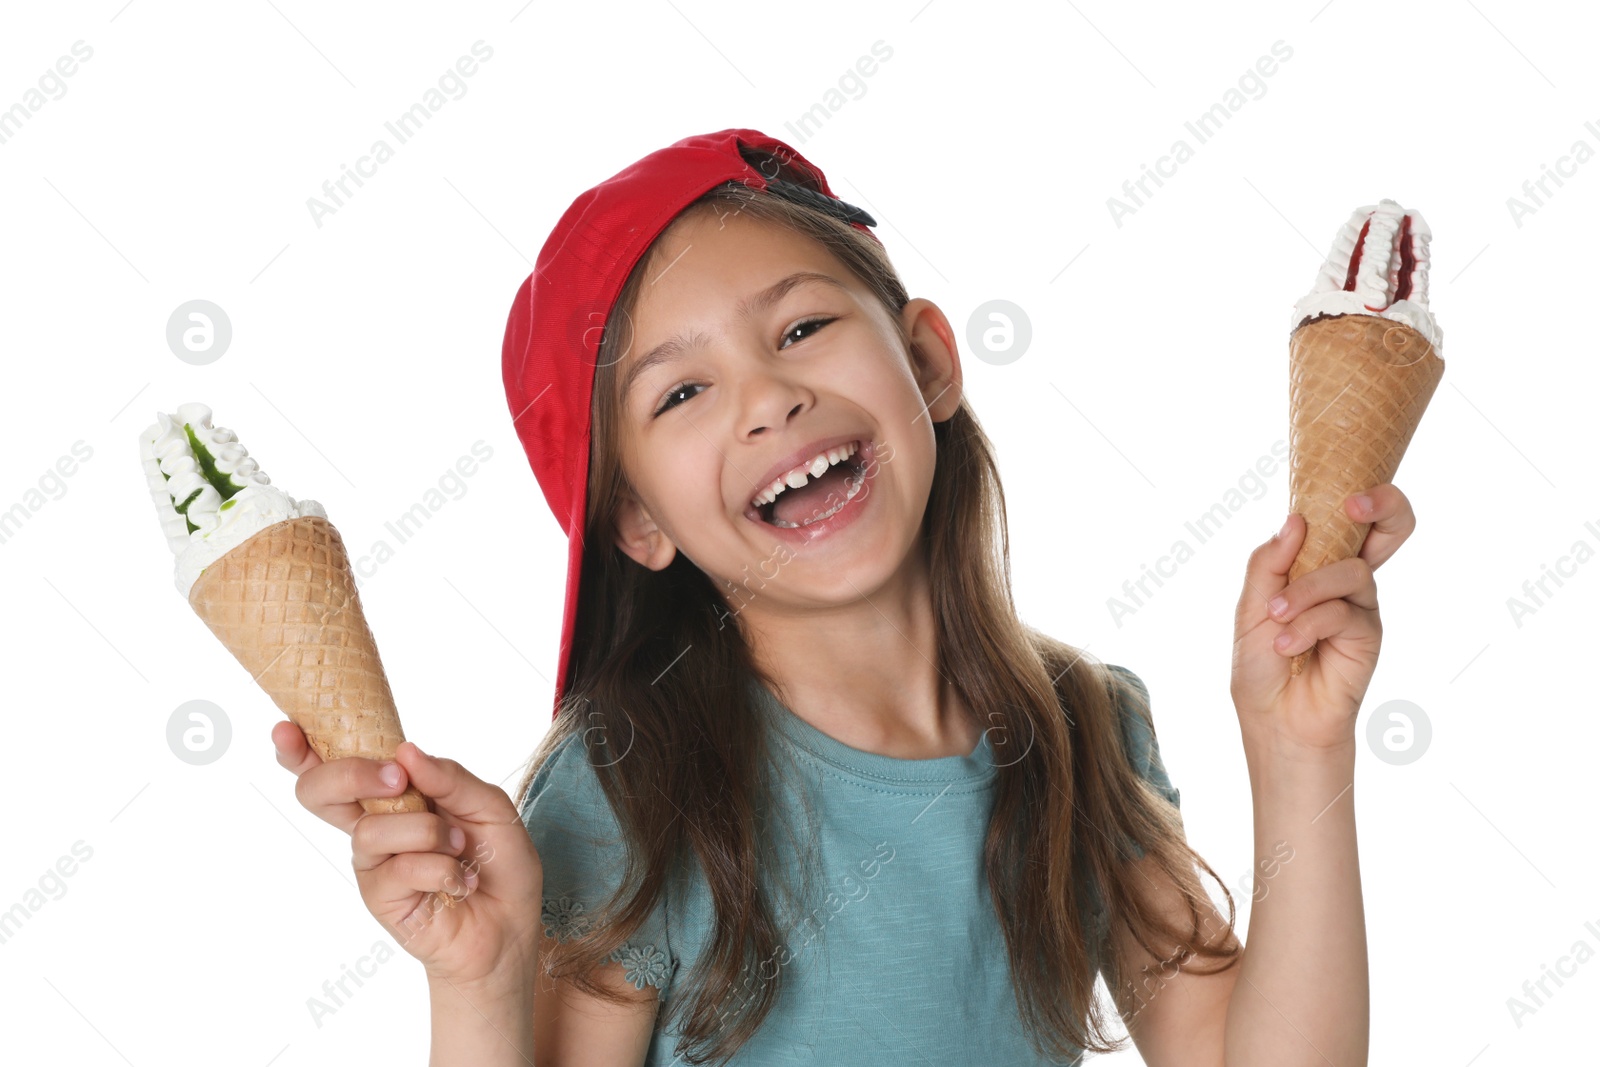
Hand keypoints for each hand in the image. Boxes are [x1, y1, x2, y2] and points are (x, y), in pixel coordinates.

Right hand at [272, 722, 543, 987]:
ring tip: (460, 848)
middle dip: (349, 774)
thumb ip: (450, 778)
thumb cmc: (497, 863)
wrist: (510, 927)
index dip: (300, 750)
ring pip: (370, 830)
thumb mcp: (489, 807)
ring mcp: (373, 863)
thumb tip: (405, 752)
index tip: (286, 729)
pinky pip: (399, 869)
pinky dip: (441, 868)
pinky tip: (461, 881)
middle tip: (394, 779)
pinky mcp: (380, 898)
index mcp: (393, 795)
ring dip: (427, 832)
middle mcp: (374, 825)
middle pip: (319, 792)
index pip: (335, 767)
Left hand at [1230, 483, 1415, 749]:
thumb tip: (1296, 520)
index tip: (1344, 492)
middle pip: (1391, 527)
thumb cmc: (1261, 664)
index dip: (1359, 496)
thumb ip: (1269, 563)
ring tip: (1277, 619)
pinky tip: (1287, 646)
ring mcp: (1361, 606)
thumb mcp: (1251, 607)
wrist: (1274, 718)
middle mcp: (1346, 580)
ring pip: (1348, 571)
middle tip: (1355, 505)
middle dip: (1383, 505)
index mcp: (1316, 564)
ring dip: (1305, 592)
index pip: (1347, 519)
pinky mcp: (1369, 635)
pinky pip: (1341, 612)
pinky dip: (1307, 625)